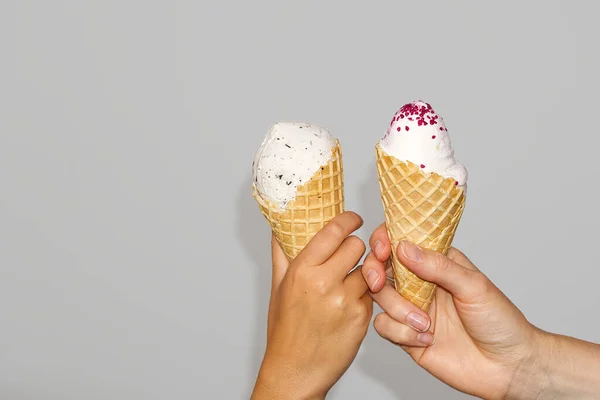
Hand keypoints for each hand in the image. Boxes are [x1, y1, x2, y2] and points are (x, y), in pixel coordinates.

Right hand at [251, 212, 371, 399]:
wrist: (295, 370)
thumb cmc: (284, 329)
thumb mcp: (278, 287)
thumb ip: (282, 253)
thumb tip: (281, 226)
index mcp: (302, 271)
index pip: (334, 230)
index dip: (349, 219)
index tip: (354, 218)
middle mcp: (324, 283)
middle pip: (356, 245)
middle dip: (354, 247)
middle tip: (348, 254)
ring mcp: (345, 301)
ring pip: (368, 268)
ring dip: (362, 271)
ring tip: (347, 281)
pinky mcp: (361, 317)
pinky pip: (371, 293)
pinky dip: (364, 294)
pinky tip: (349, 303)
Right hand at [362, 223, 540, 398]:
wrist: (508, 367)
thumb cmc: (500, 321)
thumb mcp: (474, 286)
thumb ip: (438, 266)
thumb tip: (405, 247)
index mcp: (437, 262)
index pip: (402, 240)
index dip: (385, 240)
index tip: (383, 249)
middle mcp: (420, 282)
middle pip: (380, 266)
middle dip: (374, 272)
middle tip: (379, 281)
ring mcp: (412, 308)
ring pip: (379, 296)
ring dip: (396, 309)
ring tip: (425, 323)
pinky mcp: (406, 334)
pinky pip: (384, 326)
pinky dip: (401, 332)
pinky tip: (427, 339)